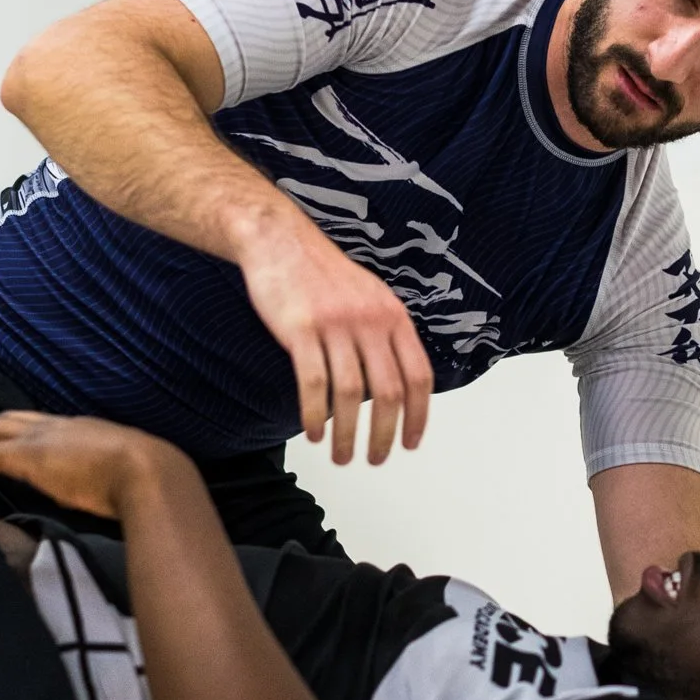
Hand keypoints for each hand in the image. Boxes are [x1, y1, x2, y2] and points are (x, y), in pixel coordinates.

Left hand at [0, 411, 179, 520]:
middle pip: (11, 418)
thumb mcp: (116, 467)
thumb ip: (100, 468)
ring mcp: (42, 438)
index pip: (37, 422)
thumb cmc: (141, 474)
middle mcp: (57, 425)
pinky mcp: (28, 455)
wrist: (144, 471)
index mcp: (79, 427)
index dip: (16, 430)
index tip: (2, 443)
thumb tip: (99, 484)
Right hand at [235, 211, 434, 464]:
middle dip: (384, 435)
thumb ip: (386, 334)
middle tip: (375, 460)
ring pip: (349, 395)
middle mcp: (370, 320)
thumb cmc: (323, 274)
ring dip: (347, 435)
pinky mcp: (300, 330)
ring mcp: (335, 324)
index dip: (418, 415)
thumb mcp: (371, 296)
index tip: (411, 443)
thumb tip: (399, 383)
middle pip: (388, 392)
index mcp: (393, 315)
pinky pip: (313, 383)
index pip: (418, 375)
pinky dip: (315, 416)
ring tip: (342, 457)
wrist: (280, 240)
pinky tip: (313, 434)